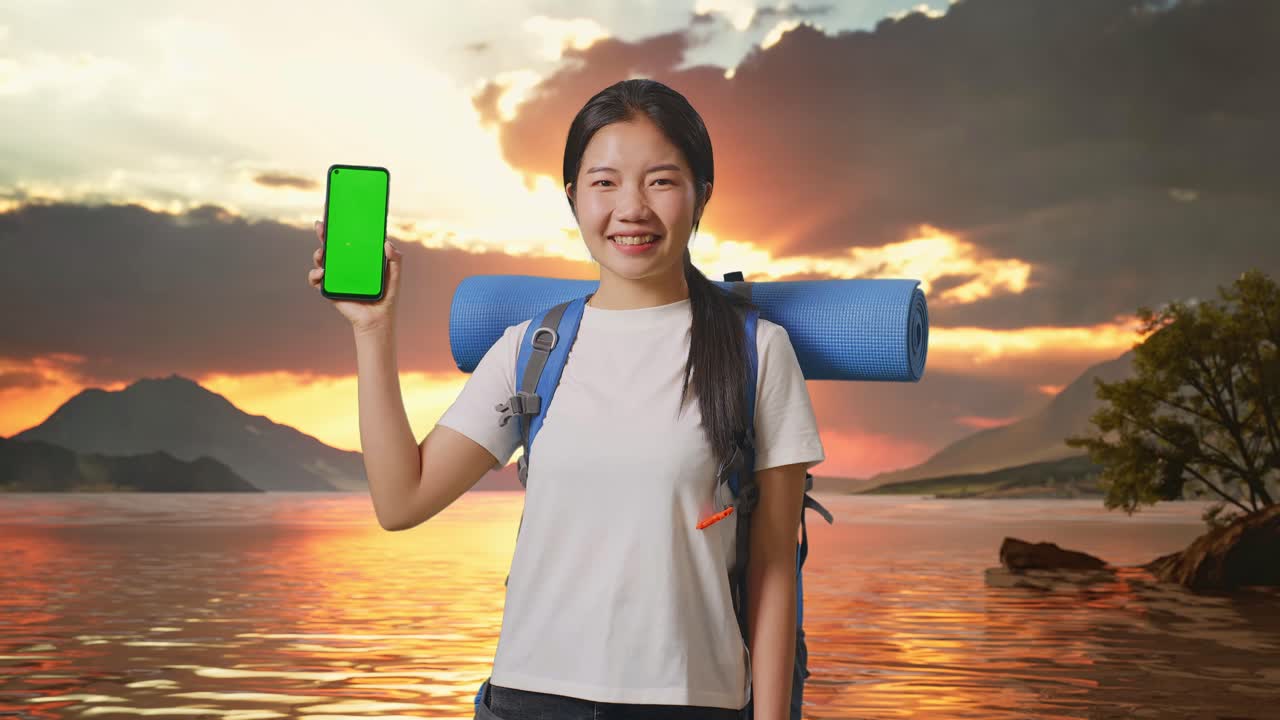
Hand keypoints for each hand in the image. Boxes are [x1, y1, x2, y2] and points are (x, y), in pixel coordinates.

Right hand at [308, 219, 402, 334]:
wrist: (377, 319)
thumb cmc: (386, 296)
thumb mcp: (394, 275)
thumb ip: (395, 259)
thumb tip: (387, 242)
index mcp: (358, 258)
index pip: (347, 239)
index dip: (340, 227)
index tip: (335, 214)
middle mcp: (345, 265)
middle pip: (331, 246)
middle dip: (323, 234)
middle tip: (321, 225)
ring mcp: (335, 276)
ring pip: (320, 260)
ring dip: (317, 253)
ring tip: (321, 252)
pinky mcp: (329, 289)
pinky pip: (315, 280)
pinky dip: (315, 275)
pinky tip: (322, 273)